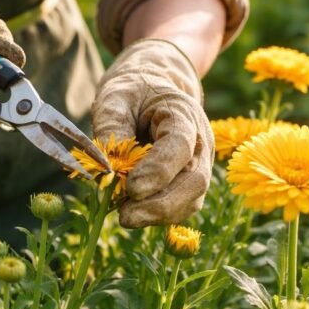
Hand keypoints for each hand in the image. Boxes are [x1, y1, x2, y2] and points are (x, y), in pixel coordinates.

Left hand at [92, 38, 213, 227]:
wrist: (152, 91)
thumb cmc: (133, 93)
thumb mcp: (116, 96)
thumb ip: (111, 123)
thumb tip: (107, 163)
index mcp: (184, 113)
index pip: (179, 146)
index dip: (158, 170)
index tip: (131, 189)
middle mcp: (200, 142)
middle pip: (195, 181)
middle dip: (162, 204)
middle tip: (126, 216)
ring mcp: (199, 165)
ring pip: (192, 200)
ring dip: (159, 215)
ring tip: (125, 217)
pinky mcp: (189, 183)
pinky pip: (181, 207)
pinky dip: (158, 216)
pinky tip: (133, 214)